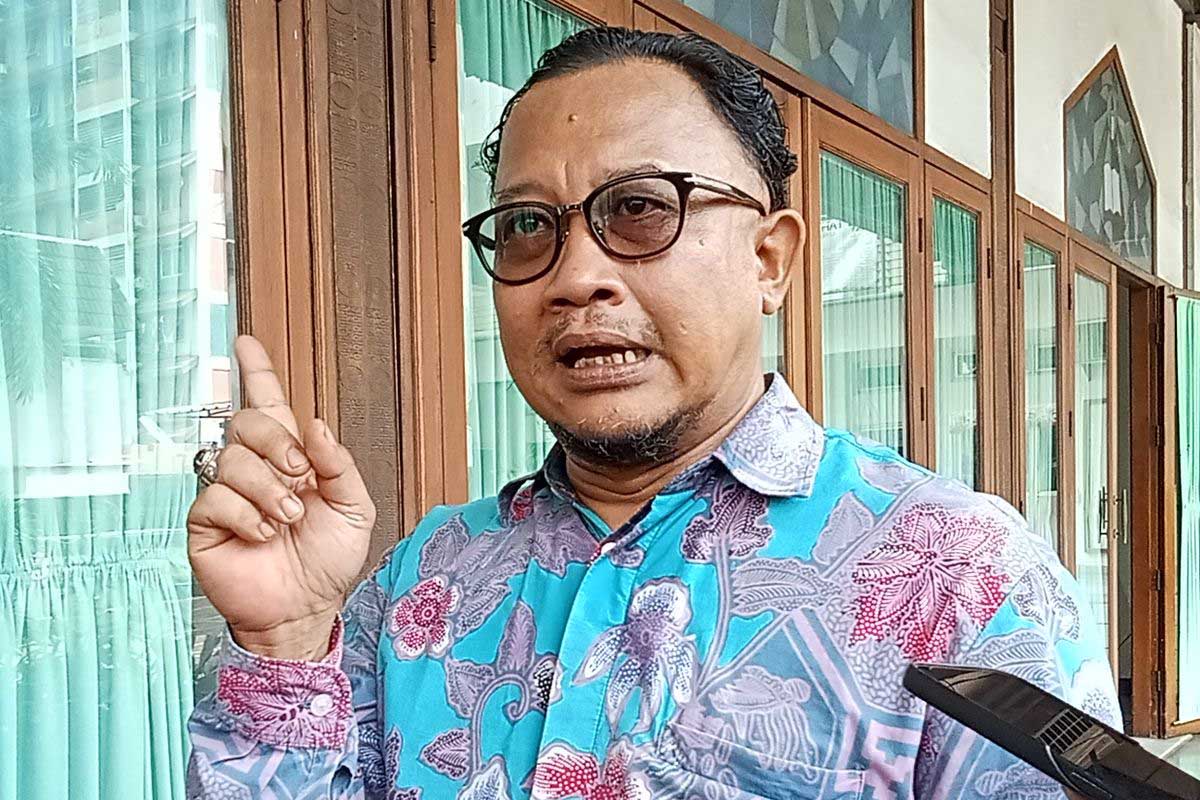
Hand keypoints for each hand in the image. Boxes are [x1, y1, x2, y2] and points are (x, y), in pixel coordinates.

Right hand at [187, 335, 375, 659]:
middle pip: (247, 422)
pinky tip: (262, 534)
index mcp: (290, 458)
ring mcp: (228, 494)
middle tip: (299, 477)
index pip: (269, 406)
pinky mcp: (206, 523)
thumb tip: (313, 424)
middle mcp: (256, 470)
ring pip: (232, 460)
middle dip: (276, 443)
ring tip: (287, 520)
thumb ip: (336, 463)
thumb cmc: (329, 559)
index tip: (246, 343)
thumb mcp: (353, 506)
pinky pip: (214, 498)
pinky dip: (247, 516)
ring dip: (268, 490)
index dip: (256, 373)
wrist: (309, 607)